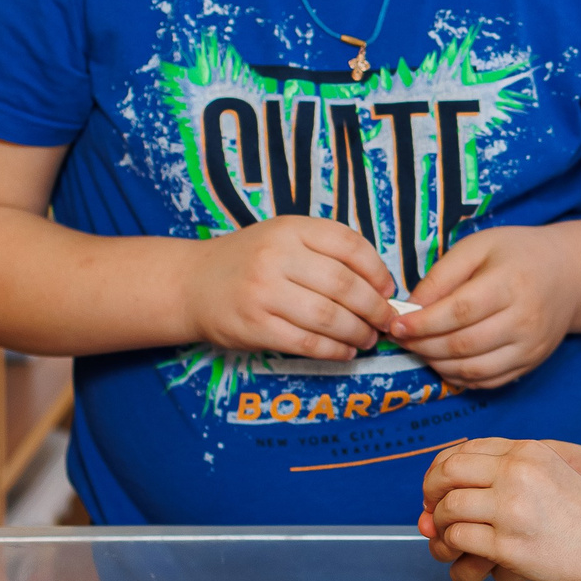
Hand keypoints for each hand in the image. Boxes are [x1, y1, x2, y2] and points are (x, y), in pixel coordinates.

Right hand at [180, 215, 398, 360]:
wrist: (192, 284)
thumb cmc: (251, 261)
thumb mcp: (285, 238)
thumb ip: (327, 253)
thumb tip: (381, 286)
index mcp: (290, 229)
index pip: (350, 246)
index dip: (377, 271)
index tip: (387, 289)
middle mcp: (276, 256)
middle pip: (344, 285)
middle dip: (374, 308)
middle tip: (386, 321)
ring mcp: (263, 292)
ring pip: (329, 317)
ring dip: (358, 332)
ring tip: (369, 338)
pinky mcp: (254, 327)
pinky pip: (307, 343)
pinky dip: (335, 350)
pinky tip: (346, 351)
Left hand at [386, 225, 578, 389]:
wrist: (568, 275)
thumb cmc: (517, 254)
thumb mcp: (479, 247)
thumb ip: (443, 274)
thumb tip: (411, 307)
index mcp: (511, 284)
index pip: (459, 312)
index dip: (423, 323)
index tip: (395, 324)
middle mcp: (525, 320)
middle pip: (463, 345)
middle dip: (423, 345)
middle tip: (400, 338)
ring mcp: (530, 347)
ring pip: (473, 370)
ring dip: (436, 364)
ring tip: (419, 348)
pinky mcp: (531, 364)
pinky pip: (488, 382)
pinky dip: (459, 377)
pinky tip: (443, 361)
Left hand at [418, 438, 580, 580]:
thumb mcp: (549, 473)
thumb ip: (506, 472)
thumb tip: (448, 488)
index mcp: (527, 452)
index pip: (465, 448)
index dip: (442, 467)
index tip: (441, 486)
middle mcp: (516, 473)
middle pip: (448, 472)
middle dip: (431, 492)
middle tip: (433, 510)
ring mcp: (510, 508)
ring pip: (448, 508)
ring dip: (442, 524)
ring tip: (451, 535)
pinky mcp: (507, 544)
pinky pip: (459, 538)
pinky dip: (455, 545)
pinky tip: (466, 552)